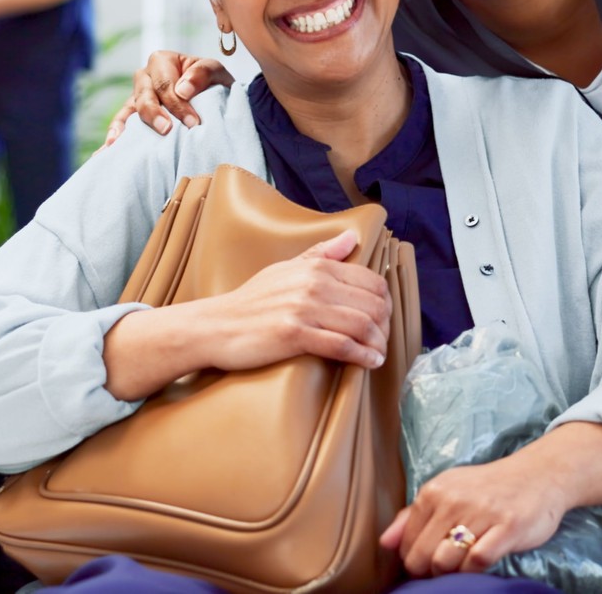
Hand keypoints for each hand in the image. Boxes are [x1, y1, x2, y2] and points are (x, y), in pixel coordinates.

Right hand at [102, 50, 235, 146]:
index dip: (178, 104)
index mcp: (161, 61)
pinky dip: (114, 135)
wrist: (214, 98)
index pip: (165, 83)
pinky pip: (120, 124)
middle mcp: (145, 77)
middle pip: (144, 96)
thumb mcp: (215, 71)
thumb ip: (202, 74)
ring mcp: (136, 97)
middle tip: (166, 130)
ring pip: (128, 110)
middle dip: (154, 114)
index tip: (193, 123)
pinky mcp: (133, 115)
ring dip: (126, 127)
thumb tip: (182, 91)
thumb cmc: (213, 82)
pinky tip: (107, 149)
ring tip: (118, 142)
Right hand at [199, 230, 390, 371]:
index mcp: (316, 267)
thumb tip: (351, 238)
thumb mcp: (285, 269)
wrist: (216, 326)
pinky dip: (362, 356)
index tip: (384, 319)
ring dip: (377, 343)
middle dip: (384, 326)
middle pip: (372, 304)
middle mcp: (314, 284)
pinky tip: (369, 363)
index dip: (385, 303)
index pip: (371, 281)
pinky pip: (341, 345)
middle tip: (383, 340)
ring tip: (378, 355)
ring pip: (361, 325)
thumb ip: (321, 254)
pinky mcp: (294, 334)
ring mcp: (304, 309)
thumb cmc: (252, 300)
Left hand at [379, 457, 567, 576]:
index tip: (427, 562)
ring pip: (446, 561)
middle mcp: (454, 500)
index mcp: (435, 491)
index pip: (407, 542)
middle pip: (422, 556)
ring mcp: (481, 514)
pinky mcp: (507, 528)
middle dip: (428, 572)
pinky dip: (474, 570)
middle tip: (443, 571)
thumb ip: (412, 517)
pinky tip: (480, 562)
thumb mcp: (447, 492)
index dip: (413, 560)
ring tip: (461, 566)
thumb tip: (384, 543)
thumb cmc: (489, 488)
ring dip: (451, 573)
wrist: (539, 475)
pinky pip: (477, 562)